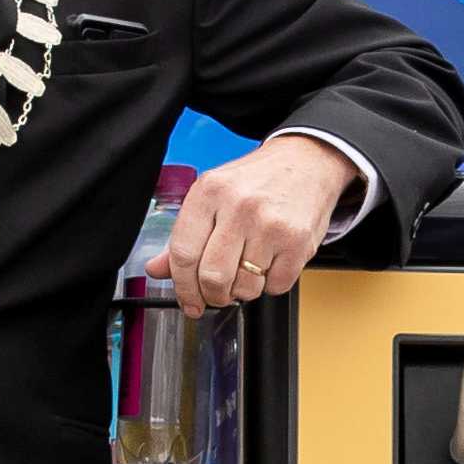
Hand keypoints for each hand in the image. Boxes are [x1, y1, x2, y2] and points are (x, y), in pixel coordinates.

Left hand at [168, 134, 360, 311]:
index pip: (183, 254)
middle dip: (213, 296)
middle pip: (212, 277)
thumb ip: (184, 236)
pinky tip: (270, 263)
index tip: (189, 302)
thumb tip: (156, 269)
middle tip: (217, 294)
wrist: (307, 162)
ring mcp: (271, 225)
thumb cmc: (257, 180)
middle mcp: (239, 206)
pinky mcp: (297, 241)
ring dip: (244, 290)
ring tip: (248, 270)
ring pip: (245, 287)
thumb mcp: (213, 196)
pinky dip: (271, 284)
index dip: (182, 287)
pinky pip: (276, 286)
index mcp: (209, 192)